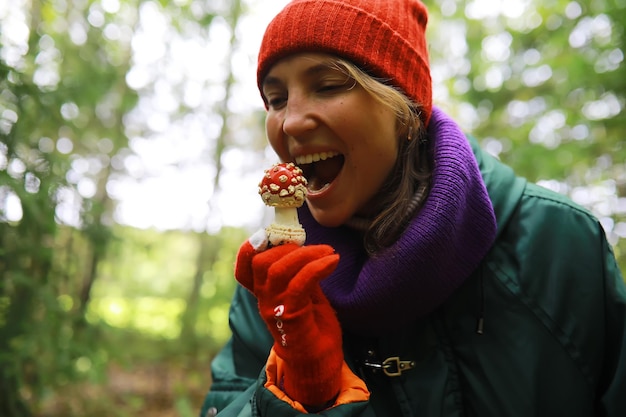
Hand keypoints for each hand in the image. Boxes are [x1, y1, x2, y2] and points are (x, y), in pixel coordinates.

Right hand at [234, 234, 342, 407]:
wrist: (319, 363)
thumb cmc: (313, 328)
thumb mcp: (306, 294)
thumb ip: (300, 273)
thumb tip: (305, 248)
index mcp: (264, 294)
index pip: (244, 268)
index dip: (250, 248)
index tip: (272, 234)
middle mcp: (264, 300)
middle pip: (260, 262)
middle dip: (288, 246)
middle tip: (316, 246)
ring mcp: (275, 309)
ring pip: (279, 269)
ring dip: (307, 254)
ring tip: (329, 251)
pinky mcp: (291, 316)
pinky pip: (300, 283)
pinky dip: (317, 267)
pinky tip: (333, 261)